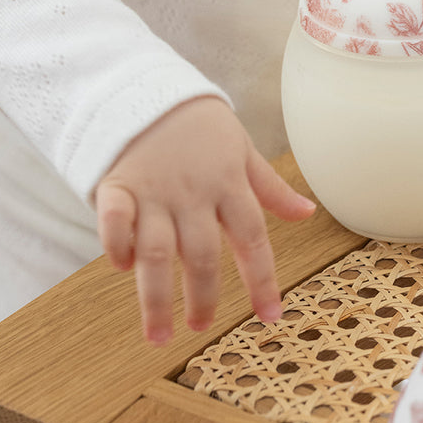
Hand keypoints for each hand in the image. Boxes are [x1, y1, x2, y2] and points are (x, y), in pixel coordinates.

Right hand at [95, 96, 314, 344]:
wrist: (150, 88)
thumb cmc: (201, 125)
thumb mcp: (242, 150)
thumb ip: (270, 188)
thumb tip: (307, 213)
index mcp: (229, 185)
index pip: (253, 239)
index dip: (263, 280)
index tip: (271, 317)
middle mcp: (194, 193)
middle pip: (202, 254)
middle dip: (203, 298)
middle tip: (200, 328)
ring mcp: (155, 191)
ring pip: (158, 251)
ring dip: (157, 297)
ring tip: (159, 334)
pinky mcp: (118, 184)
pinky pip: (115, 220)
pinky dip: (117, 245)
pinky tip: (122, 268)